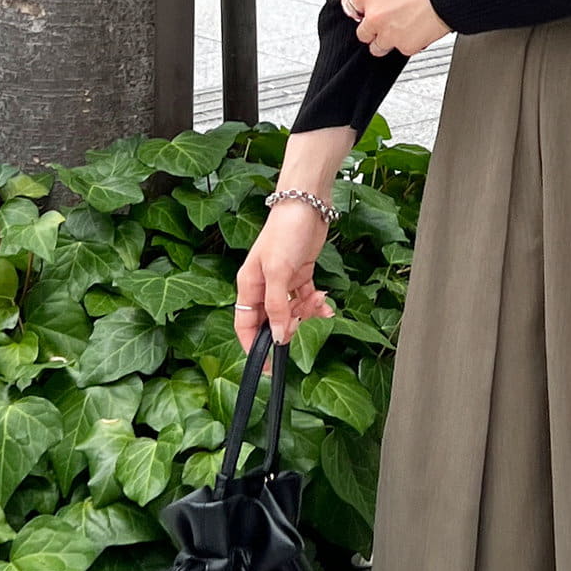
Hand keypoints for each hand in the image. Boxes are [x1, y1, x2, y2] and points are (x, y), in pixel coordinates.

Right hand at [234, 201, 337, 352]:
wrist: (306, 206)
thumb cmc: (284, 232)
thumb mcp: (278, 272)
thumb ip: (276, 306)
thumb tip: (276, 336)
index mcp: (249, 286)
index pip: (245, 324)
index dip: (253, 346)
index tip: (266, 365)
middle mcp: (263, 286)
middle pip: (272, 321)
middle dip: (289, 327)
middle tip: (304, 324)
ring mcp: (282, 282)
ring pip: (292, 311)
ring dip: (307, 314)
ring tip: (320, 305)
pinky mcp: (300, 276)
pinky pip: (306, 299)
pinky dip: (316, 305)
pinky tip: (326, 303)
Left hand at [345, 0, 451, 57]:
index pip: (355, 7)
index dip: (368, 8)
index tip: (375, 9)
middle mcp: (374, 16)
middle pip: (363, 33)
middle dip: (373, 30)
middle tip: (387, 25)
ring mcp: (388, 34)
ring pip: (378, 48)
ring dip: (387, 42)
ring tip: (402, 33)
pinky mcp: (405, 47)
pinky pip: (403, 50)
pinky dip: (411, 44)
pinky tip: (420, 32)